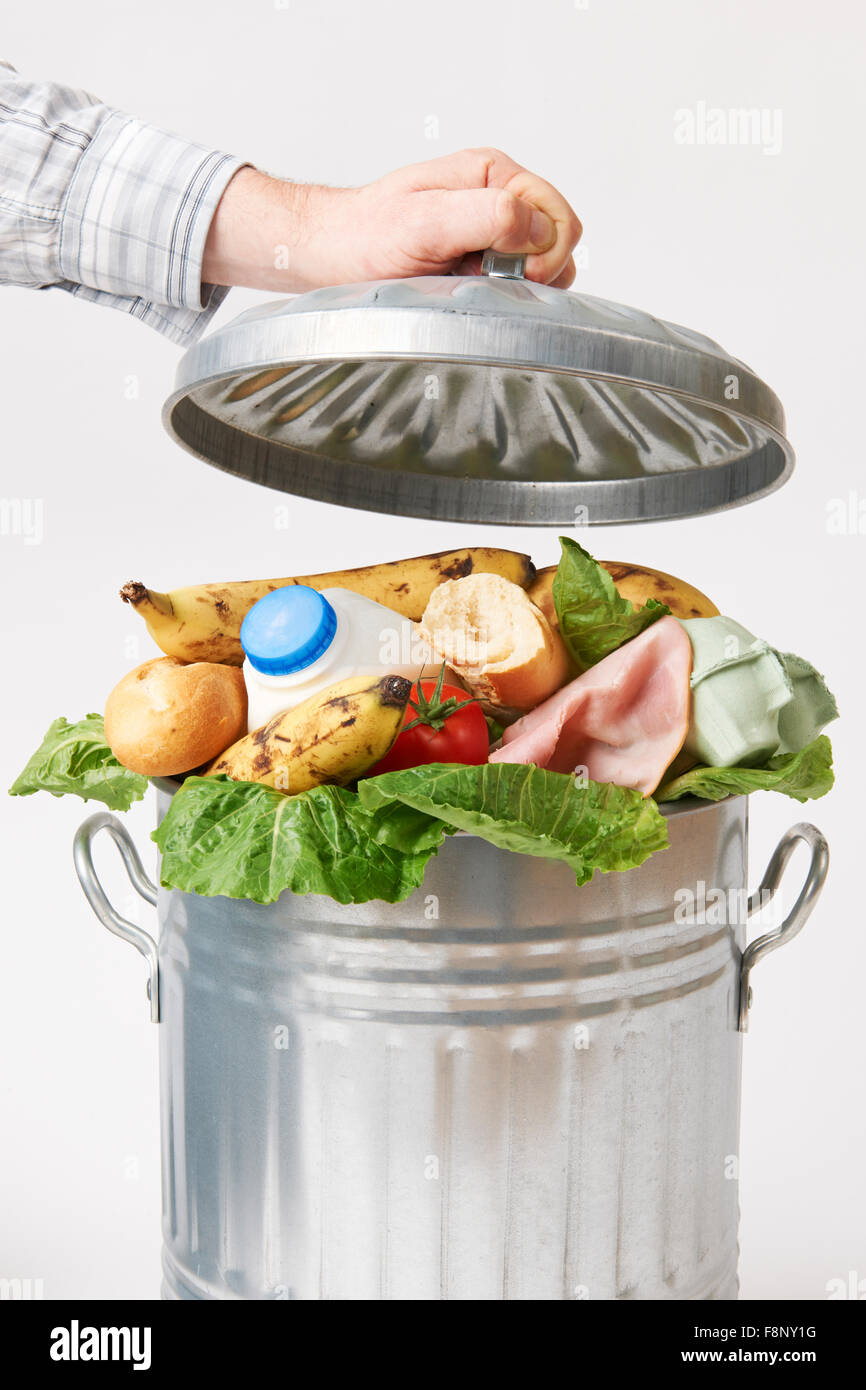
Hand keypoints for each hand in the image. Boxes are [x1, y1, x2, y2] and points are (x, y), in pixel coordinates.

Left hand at [202, 148, 581, 293]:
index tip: (515, 274)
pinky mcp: (478, 263)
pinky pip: (513, 284)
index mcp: (492, 174)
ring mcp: (489, 232)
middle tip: (488, 283)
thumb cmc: (364, 237)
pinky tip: (466, 295)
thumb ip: (485, 216)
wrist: (328, 255)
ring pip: (541, 268)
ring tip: (470, 286)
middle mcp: (497, 197)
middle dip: (537, 270)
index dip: (548, 251)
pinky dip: (500, 297)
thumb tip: (537, 229)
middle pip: (558, 241)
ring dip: (517, 286)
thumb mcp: (423, 222)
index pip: (559, 214)